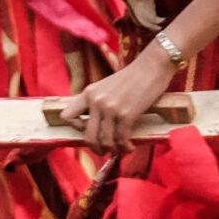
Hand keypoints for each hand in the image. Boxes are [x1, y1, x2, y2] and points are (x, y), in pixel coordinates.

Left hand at [57, 45, 175, 152]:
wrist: (151, 67)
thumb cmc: (131, 78)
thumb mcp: (105, 86)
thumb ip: (96, 101)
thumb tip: (94, 124)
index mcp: (89, 93)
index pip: (67, 115)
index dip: (76, 128)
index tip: (89, 130)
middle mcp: (96, 101)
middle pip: (88, 136)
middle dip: (96, 148)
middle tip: (104, 151)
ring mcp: (111, 109)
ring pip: (105, 141)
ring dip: (113, 150)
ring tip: (120, 150)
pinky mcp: (127, 114)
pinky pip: (121, 139)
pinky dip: (125, 147)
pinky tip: (129, 147)